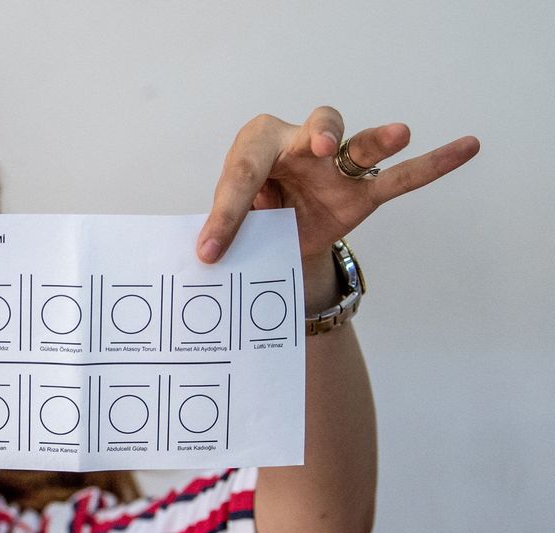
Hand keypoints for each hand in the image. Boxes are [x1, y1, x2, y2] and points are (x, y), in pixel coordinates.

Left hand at [196, 107, 479, 263]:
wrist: (274, 232)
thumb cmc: (248, 214)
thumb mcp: (232, 223)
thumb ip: (229, 230)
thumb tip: (211, 257)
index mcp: (255, 146)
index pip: (242, 174)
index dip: (226, 215)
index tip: (210, 251)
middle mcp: (300, 144)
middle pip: (311, 131)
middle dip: (316, 136)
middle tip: (320, 147)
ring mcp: (336, 167)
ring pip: (360, 147)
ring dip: (377, 141)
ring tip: (399, 135)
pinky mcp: (361, 193)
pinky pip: (400, 178)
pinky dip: (433, 163)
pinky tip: (468, 146)